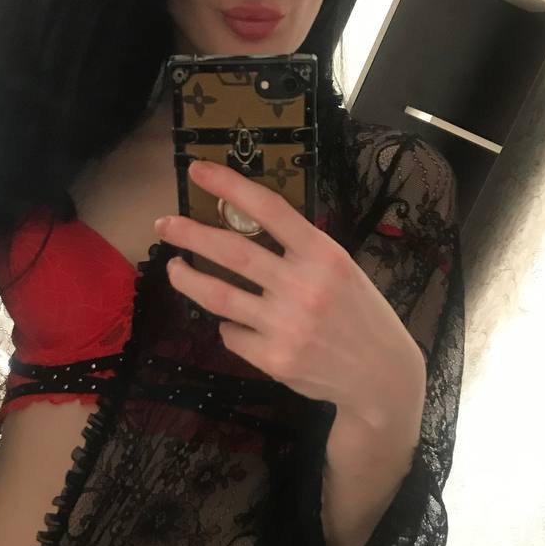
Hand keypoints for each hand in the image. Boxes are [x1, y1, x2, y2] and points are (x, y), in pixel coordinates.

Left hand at [154, 159, 426, 427]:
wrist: (381, 374)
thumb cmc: (357, 313)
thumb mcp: (341, 269)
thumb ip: (299, 251)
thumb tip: (238, 227)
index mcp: (324, 255)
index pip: (269, 209)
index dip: (229, 186)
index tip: (197, 170)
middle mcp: (303, 287)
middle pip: (232, 253)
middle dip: (190, 234)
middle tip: (164, 225)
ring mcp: (286, 326)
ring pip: (218, 296)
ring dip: (188, 278)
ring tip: (174, 267)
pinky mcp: (274, 359)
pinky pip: (232, 334)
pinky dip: (228, 325)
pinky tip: (236, 323)